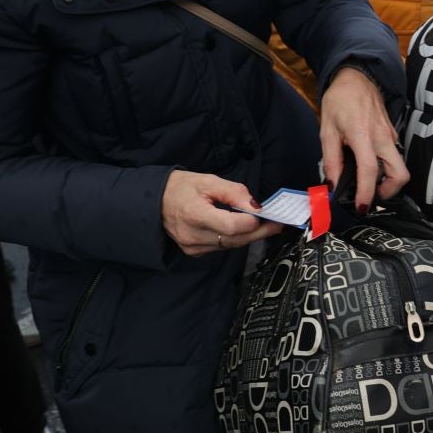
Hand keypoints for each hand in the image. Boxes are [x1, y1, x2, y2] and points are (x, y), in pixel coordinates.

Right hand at [161, 171, 282, 257]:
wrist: (155, 202)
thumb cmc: (181, 188)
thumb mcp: (208, 181)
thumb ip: (234, 192)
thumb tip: (256, 206)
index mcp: (194, 214)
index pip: (230, 226)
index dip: (251, 222)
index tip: (265, 214)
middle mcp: (192, 235)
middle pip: (235, 239)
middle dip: (259, 232)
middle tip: (277, 224)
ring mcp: (192, 246)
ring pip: (230, 245)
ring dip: (249, 236)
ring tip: (265, 225)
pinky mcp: (194, 251)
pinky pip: (221, 247)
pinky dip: (234, 239)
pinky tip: (242, 230)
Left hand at [319, 67, 408, 212]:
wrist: (357, 77)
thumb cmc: (340, 100)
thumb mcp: (327, 129)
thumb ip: (331, 160)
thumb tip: (332, 185)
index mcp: (363, 135)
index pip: (370, 170)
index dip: (367, 193)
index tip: (362, 207)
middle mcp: (383, 137)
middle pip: (400, 174)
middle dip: (388, 192)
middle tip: (370, 197)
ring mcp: (391, 136)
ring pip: (399, 167)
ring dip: (387, 181)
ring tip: (367, 183)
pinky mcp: (393, 134)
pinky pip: (393, 156)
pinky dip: (384, 167)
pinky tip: (367, 164)